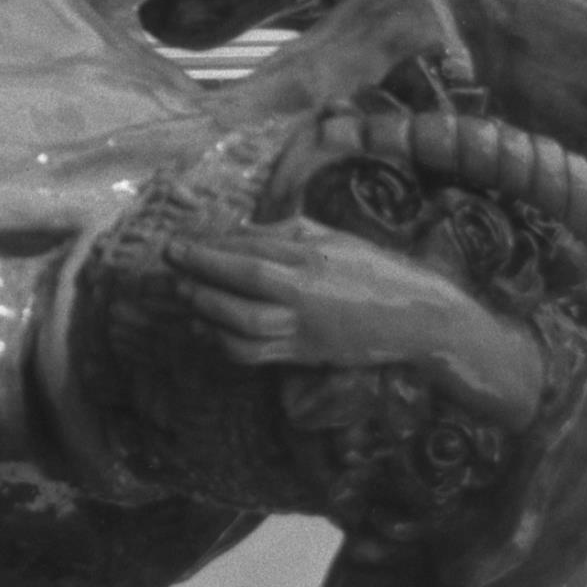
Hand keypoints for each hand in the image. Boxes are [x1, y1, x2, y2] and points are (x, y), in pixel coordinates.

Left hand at [165, 219, 541, 426]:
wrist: (415, 317)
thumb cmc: (374, 270)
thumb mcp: (333, 239)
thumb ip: (286, 232)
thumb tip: (239, 232)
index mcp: (314, 257)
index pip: (250, 251)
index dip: (208, 248)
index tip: (179, 243)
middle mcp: (306, 292)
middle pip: (240, 283)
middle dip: (200, 273)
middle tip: (170, 262)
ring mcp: (304, 327)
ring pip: (242, 322)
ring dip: (207, 308)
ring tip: (185, 294)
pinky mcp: (303, 354)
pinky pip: (254, 353)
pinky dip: (223, 342)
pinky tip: (206, 328)